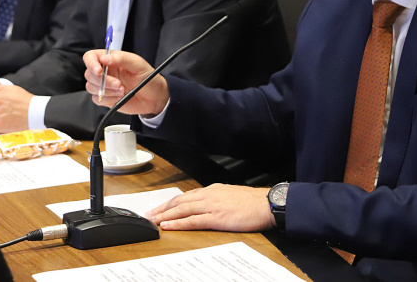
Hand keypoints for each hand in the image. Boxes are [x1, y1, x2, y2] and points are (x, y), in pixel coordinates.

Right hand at [82, 49, 169, 115]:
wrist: (154, 97)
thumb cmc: (148, 77)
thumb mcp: (138, 64)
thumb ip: (121, 58)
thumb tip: (105, 58)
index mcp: (110, 59)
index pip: (91, 57)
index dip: (91, 63)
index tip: (99, 71)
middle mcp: (105, 71)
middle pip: (89, 74)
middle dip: (103, 81)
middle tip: (118, 84)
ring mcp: (104, 85)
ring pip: (91, 87)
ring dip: (106, 91)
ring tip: (122, 90)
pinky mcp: (106, 98)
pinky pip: (96, 99)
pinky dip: (108, 99)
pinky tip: (119, 97)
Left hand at [146, 184, 274, 231]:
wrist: (267, 203)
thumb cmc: (253, 202)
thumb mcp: (231, 196)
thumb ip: (217, 199)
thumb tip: (207, 205)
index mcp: (212, 190)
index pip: (185, 196)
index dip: (170, 203)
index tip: (159, 208)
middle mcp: (208, 195)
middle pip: (179, 201)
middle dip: (162, 208)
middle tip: (149, 215)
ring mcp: (211, 205)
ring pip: (181, 209)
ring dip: (165, 215)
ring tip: (153, 220)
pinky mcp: (216, 217)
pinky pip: (192, 220)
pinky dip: (178, 223)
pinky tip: (168, 226)